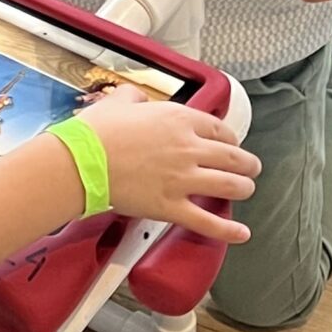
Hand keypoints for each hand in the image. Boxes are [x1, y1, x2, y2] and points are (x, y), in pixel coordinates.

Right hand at [82, 88, 258, 242]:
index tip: (231, 143)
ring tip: (247, 189)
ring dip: (244, 188)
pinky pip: (207, 222)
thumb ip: (135, 98)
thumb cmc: (95, 133)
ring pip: (229, 186)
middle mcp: (188, 148)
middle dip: (247, 163)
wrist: (80, 162)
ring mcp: (182, 179)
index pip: (219, 129)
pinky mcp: (171, 207)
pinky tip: (242, 233)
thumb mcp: (119, 101)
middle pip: (232, 157)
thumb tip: (136, 99)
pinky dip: (228, 230)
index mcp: (180, 120)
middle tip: (251, 167)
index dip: (230, 139)